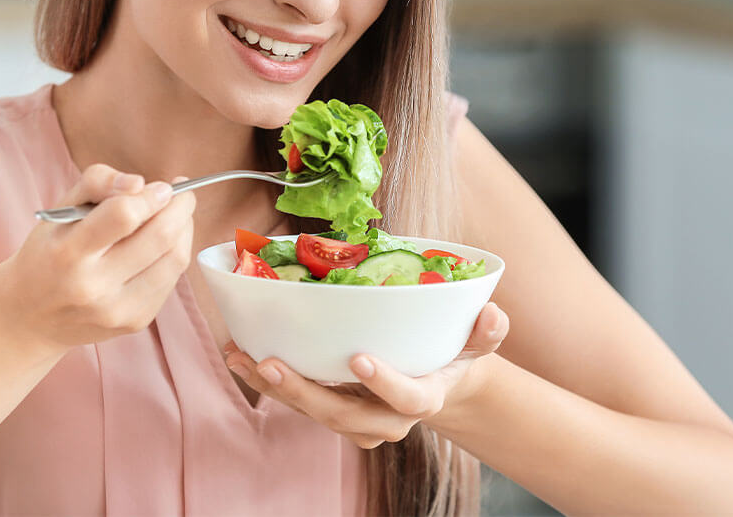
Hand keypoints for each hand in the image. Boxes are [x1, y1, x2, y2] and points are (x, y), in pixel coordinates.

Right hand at [0, 163, 196, 356]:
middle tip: (182, 194)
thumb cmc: (49, 253)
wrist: (30, 317)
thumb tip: (140, 183)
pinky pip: (172, 281)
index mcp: (68, 253)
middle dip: (181, 208)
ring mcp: (117, 310)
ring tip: (178, 216)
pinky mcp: (135, 322)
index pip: (123, 216)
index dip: (150, 196)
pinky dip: (175, 255)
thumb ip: (97, 182)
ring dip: (185, 230)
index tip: (161, 186)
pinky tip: (164, 245)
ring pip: (174, 260)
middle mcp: (93, 287)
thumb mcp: (59, 211)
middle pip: (159, 237)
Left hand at [223, 302, 508, 448]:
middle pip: (343, 415)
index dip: (386, 384)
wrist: (437, 382)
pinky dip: (267, 379)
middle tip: (272, 364)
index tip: (360, 359)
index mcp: (423, 398)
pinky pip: (297, 399)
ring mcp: (354, 418)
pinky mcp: (330, 408)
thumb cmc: (452, 353)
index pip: (408, 400)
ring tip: (240, 357)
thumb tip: (493, 313)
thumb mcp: (476, 342)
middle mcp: (384, 418)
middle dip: (305, 393)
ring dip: (274, 386)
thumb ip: (486, 330)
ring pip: (312, 409)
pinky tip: (239, 353)